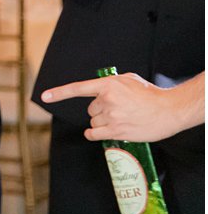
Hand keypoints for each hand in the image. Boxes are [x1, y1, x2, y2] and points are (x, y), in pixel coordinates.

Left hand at [42, 72, 200, 142]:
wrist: (169, 110)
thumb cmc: (150, 94)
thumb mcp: (128, 79)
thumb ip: (110, 83)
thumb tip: (98, 89)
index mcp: (108, 85)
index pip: (78, 88)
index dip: (59, 93)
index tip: (44, 96)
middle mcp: (107, 100)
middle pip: (90, 109)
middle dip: (100, 110)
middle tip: (117, 110)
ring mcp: (112, 116)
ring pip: (94, 122)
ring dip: (102, 122)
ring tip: (120, 119)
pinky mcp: (117, 131)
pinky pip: (95, 134)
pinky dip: (94, 134)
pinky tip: (98, 132)